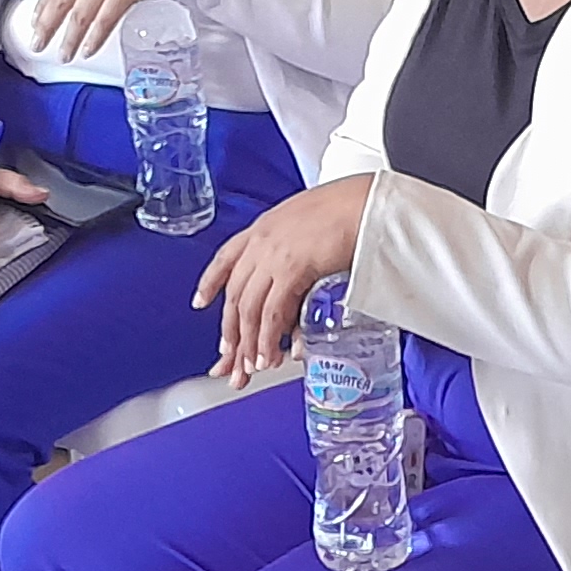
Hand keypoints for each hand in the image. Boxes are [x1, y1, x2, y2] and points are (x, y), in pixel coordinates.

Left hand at [193, 174, 371, 378]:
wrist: (370, 202)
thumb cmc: (353, 208)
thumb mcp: (312, 221)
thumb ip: (300, 246)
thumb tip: (304, 277)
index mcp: (265, 226)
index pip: (226, 256)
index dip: (210, 281)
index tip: (200, 301)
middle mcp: (262, 240)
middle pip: (234, 293)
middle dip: (230, 331)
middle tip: (228, 359)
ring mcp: (274, 254)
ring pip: (249, 308)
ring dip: (248, 342)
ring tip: (251, 368)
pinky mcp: (291, 268)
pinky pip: (271, 312)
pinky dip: (267, 339)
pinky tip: (267, 355)